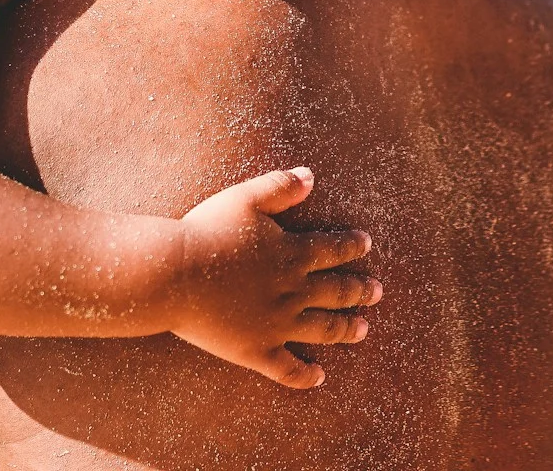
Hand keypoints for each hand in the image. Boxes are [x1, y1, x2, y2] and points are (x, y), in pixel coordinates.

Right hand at [170, 167, 380, 388]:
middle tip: (377, 292)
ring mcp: (277, 323)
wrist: (175, 274)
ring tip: (362, 330)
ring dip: (346, 328)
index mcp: (292, 253)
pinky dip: (306, 374)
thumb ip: (279, 187)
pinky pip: (288, 368)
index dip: (352, 246)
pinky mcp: (256, 350)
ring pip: (323, 329)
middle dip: (360, 290)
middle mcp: (293, 290)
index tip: (365, 246)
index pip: (333, 249)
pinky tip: (319, 376)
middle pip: (337, 291)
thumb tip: (310, 176)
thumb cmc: (206, 232)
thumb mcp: (245, 198)